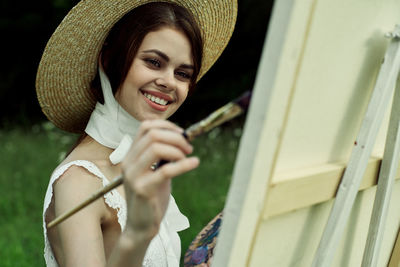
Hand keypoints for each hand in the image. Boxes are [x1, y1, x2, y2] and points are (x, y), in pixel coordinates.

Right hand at [121, 120, 198, 238]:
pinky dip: (184, 165)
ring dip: (177, 150)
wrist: (140, 226)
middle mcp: (129, 162)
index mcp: (131, 155)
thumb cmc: (151, 197)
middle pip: (152, 134)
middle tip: (188, 148)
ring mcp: (133, 175)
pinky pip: (165, 170)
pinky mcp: (142, 189)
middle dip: (175, 137)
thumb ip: (163, 156)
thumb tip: (181, 139)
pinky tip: (195, 163)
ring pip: (156, 147)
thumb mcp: (156, 172)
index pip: (145, 126)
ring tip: (188, 157)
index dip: (167, 126)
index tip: (182, 134)